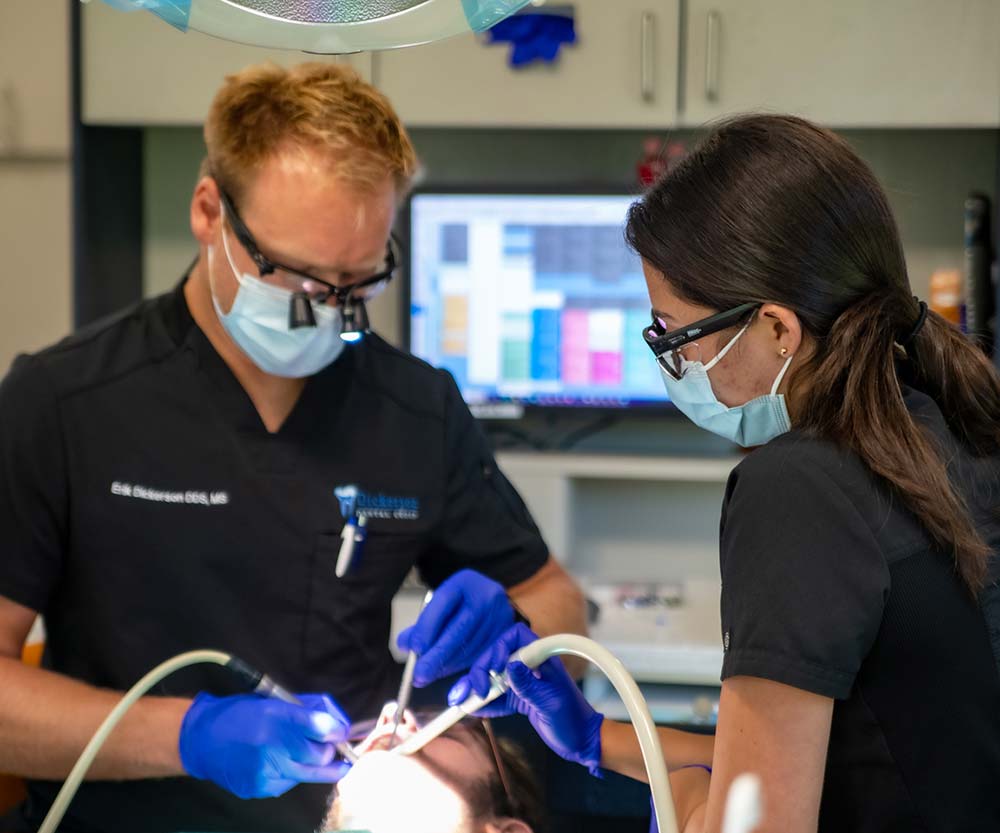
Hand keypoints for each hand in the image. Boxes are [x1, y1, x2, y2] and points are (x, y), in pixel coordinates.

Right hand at [179, 692, 350, 798]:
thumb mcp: (274, 700)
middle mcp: (271, 745)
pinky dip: (292, 771)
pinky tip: (278, 761)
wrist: (203, 740)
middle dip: (328, 749)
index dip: (337, 730)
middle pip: (321, 755)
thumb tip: (339, 725)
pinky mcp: (260, 787)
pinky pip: (290, 782)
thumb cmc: (242, 714)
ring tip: (300, 750)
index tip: (340, 731)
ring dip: (312, 762)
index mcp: (275, 715)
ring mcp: (265, 770)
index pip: (321, 727)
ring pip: (310, 773)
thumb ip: (308, 710)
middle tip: (325, 742)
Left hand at [397, 569, 514, 685]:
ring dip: (448, 665)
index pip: (444, 601)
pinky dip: (461, 666)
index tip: (415, 649)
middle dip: (437, 656)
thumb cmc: (461, 600)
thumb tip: (404, 645)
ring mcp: (501, 614)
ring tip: (428, 675)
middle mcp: (487, 595)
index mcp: (465, 581)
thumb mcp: (440, 602)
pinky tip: (446, 670)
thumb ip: (423, 622)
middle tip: (419, 675)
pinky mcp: (508, 632)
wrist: (489, 595)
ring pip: (471, 646)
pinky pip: (482, 655)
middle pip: (459, 629)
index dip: (428, 626)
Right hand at [447, 623, 603, 775]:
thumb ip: (529, 685)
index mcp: (542, 660)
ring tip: (459, 700)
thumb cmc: (573, 721)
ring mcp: (523, 683)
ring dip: (476, 687)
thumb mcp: (550, 703)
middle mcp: (530, 667)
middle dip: (480, 671)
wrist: (583, 743)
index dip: (500, 646)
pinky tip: (472, 710)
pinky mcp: (519, 699)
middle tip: (474, 691)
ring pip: (493, 677)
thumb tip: (510, 666)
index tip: (493, 668)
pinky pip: (497, 697)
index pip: (516, 637)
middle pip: (498, 657)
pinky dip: (484, 703)